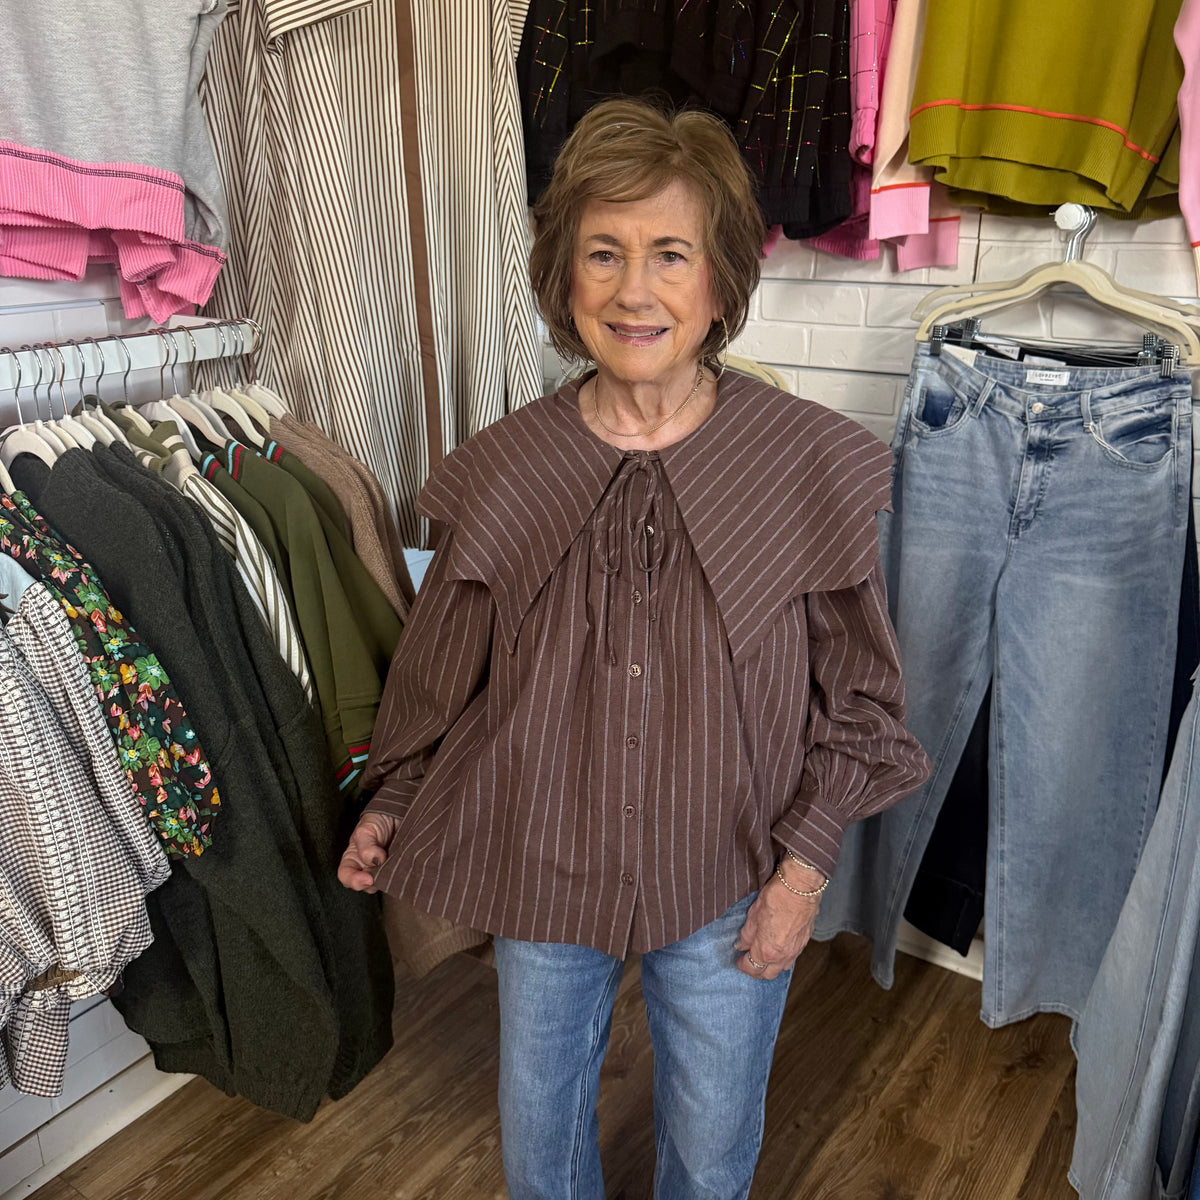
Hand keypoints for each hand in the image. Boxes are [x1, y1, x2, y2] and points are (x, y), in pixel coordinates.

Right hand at [337, 812, 400, 891]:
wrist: (399, 814)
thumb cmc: (377, 821)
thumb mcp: (366, 829)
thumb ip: (366, 846)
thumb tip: (375, 861)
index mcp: (352, 859)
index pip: (346, 875)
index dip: (354, 880)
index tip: (368, 879)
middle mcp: (365, 868)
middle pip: (365, 885)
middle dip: (373, 882)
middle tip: (382, 872)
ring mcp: (382, 871)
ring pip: (381, 885)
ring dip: (386, 880)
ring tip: (393, 866)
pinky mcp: (397, 872)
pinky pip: (396, 880)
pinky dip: (398, 877)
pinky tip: (401, 869)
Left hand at [733, 860, 825, 979]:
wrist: (801, 887)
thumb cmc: (777, 897)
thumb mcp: (753, 914)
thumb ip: (746, 934)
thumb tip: (741, 944)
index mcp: (766, 950)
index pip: (751, 968)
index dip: (742, 965)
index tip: (738, 960)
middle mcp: (782, 956)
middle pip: (767, 975)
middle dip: (756, 971)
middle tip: (748, 961)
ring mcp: (795, 951)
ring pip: (781, 968)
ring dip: (771, 966)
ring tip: (763, 956)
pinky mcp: (804, 942)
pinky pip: (792, 958)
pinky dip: (783, 958)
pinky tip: (777, 948)